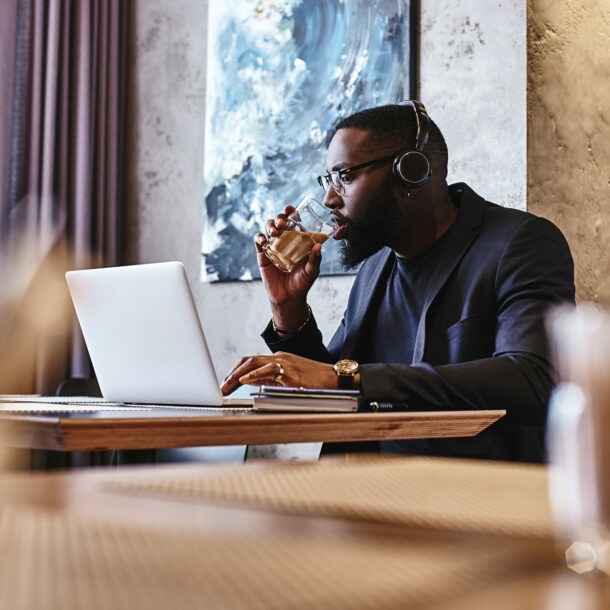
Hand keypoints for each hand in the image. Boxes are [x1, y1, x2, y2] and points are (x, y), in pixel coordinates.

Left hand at [221, 351, 336, 394]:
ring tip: (227, 385)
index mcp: (278, 359)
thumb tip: (252, 383)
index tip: (226, 382)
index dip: (235, 370)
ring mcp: (285, 362)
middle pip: (248, 360)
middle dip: (231, 373)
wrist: (334, 378)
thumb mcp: (289, 379)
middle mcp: (279, 357)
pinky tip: (244, 381)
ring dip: (237, 374)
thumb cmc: (315, 381)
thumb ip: (271, 379)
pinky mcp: (290, 370)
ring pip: (254, 363)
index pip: (251, 361)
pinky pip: (268, 370)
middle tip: (221, 386)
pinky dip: (253, 375)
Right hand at [255, 206, 321, 322]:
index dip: (291, 212)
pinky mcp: (263, 255)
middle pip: (279, 221)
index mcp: (297, 240)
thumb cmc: (302, 283)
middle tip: (282, 224)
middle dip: (279, 218)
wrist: (288, 298)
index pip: (294, 221)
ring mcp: (273, 246)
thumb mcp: (312, 271)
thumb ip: (315, 259)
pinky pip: (259, 241)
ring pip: (268, 228)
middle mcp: (285, 240)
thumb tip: (319, 247)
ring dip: (269, 226)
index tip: (291, 209)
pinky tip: (264, 240)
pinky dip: (259, 237)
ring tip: (274, 232)